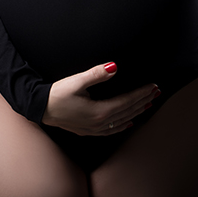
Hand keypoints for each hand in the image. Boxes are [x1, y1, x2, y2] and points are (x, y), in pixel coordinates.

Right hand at [41, 62, 160, 135]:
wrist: (41, 108)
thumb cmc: (57, 94)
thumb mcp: (77, 80)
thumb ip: (96, 74)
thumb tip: (114, 67)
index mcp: (100, 111)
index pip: (127, 101)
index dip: (141, 94)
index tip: (153, 86)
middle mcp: (100, 123)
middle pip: (128, 112)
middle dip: (144, 101)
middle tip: (157, 92)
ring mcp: (95, 129)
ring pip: (123, 121)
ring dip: (137, 112)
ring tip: (149, 104)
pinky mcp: (89, 130)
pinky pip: (113, 130)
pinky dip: (124, 125)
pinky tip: (129, 122)